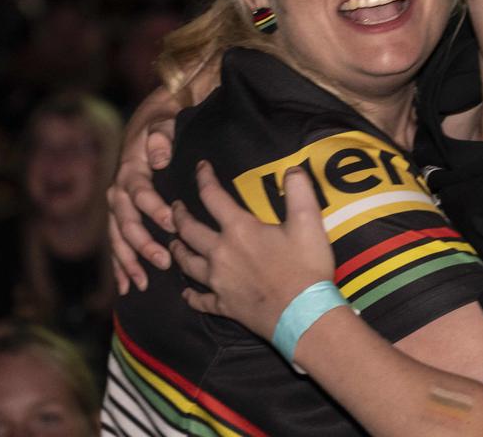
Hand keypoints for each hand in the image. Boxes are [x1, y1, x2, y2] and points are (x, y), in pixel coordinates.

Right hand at [107, 87, 179, 293]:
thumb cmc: (159, 128)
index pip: (140, 194)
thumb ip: (162, 138)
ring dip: (129, 262)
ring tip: (142, 283)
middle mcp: (117, 192)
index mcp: (130, 172)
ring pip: (118, 239)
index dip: (155, 209)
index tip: (173, 224)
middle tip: (164, 261)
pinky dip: (120, 266)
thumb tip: (159, 158)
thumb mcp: (162, 125)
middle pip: (126, 223)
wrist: (144, 129)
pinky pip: (117, 244)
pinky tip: (126, 286)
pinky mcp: (118, 218)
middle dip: (143, 245)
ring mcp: (115, 207)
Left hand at [172, 162, 335, 340]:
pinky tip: (186, 294)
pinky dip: (191, 296)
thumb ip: (299, 190)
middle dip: (179, 216)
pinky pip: (200, 300)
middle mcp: (220, 253)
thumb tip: (291, 169)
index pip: (213, 197)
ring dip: (178, 251)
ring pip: (188, 264)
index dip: (204, 179)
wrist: (303, 314)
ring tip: (173, 243)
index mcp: (239, 229)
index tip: (200, 167)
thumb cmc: (306, 266)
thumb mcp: (309, 222)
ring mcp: (219, 281)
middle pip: (190, 231)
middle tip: (174, 207)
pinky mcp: (223, 305)